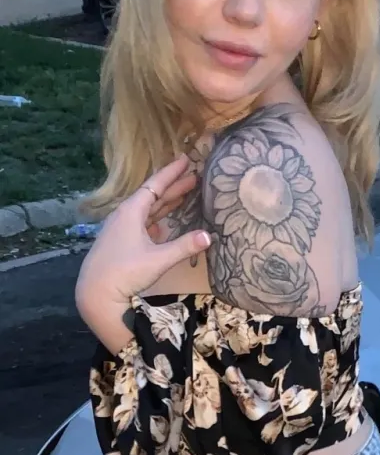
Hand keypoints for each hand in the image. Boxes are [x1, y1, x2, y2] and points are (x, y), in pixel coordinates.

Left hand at [76, 155, 210, 311]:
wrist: (94, 295)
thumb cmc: (124, 272)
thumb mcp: (158, 259)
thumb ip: (184, 246)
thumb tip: (210, 235)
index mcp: (131, 211)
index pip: (155, 185)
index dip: (172, 172)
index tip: (186, 159)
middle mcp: (124, 216)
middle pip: (153, 196)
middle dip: (174, 187)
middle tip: (194, 176)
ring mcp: (120, 229)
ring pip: (147, 210)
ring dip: (165, 203)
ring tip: (183, 195)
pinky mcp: (119, 243)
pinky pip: (141, 224)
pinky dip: (155, 220)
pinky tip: (162, 225)